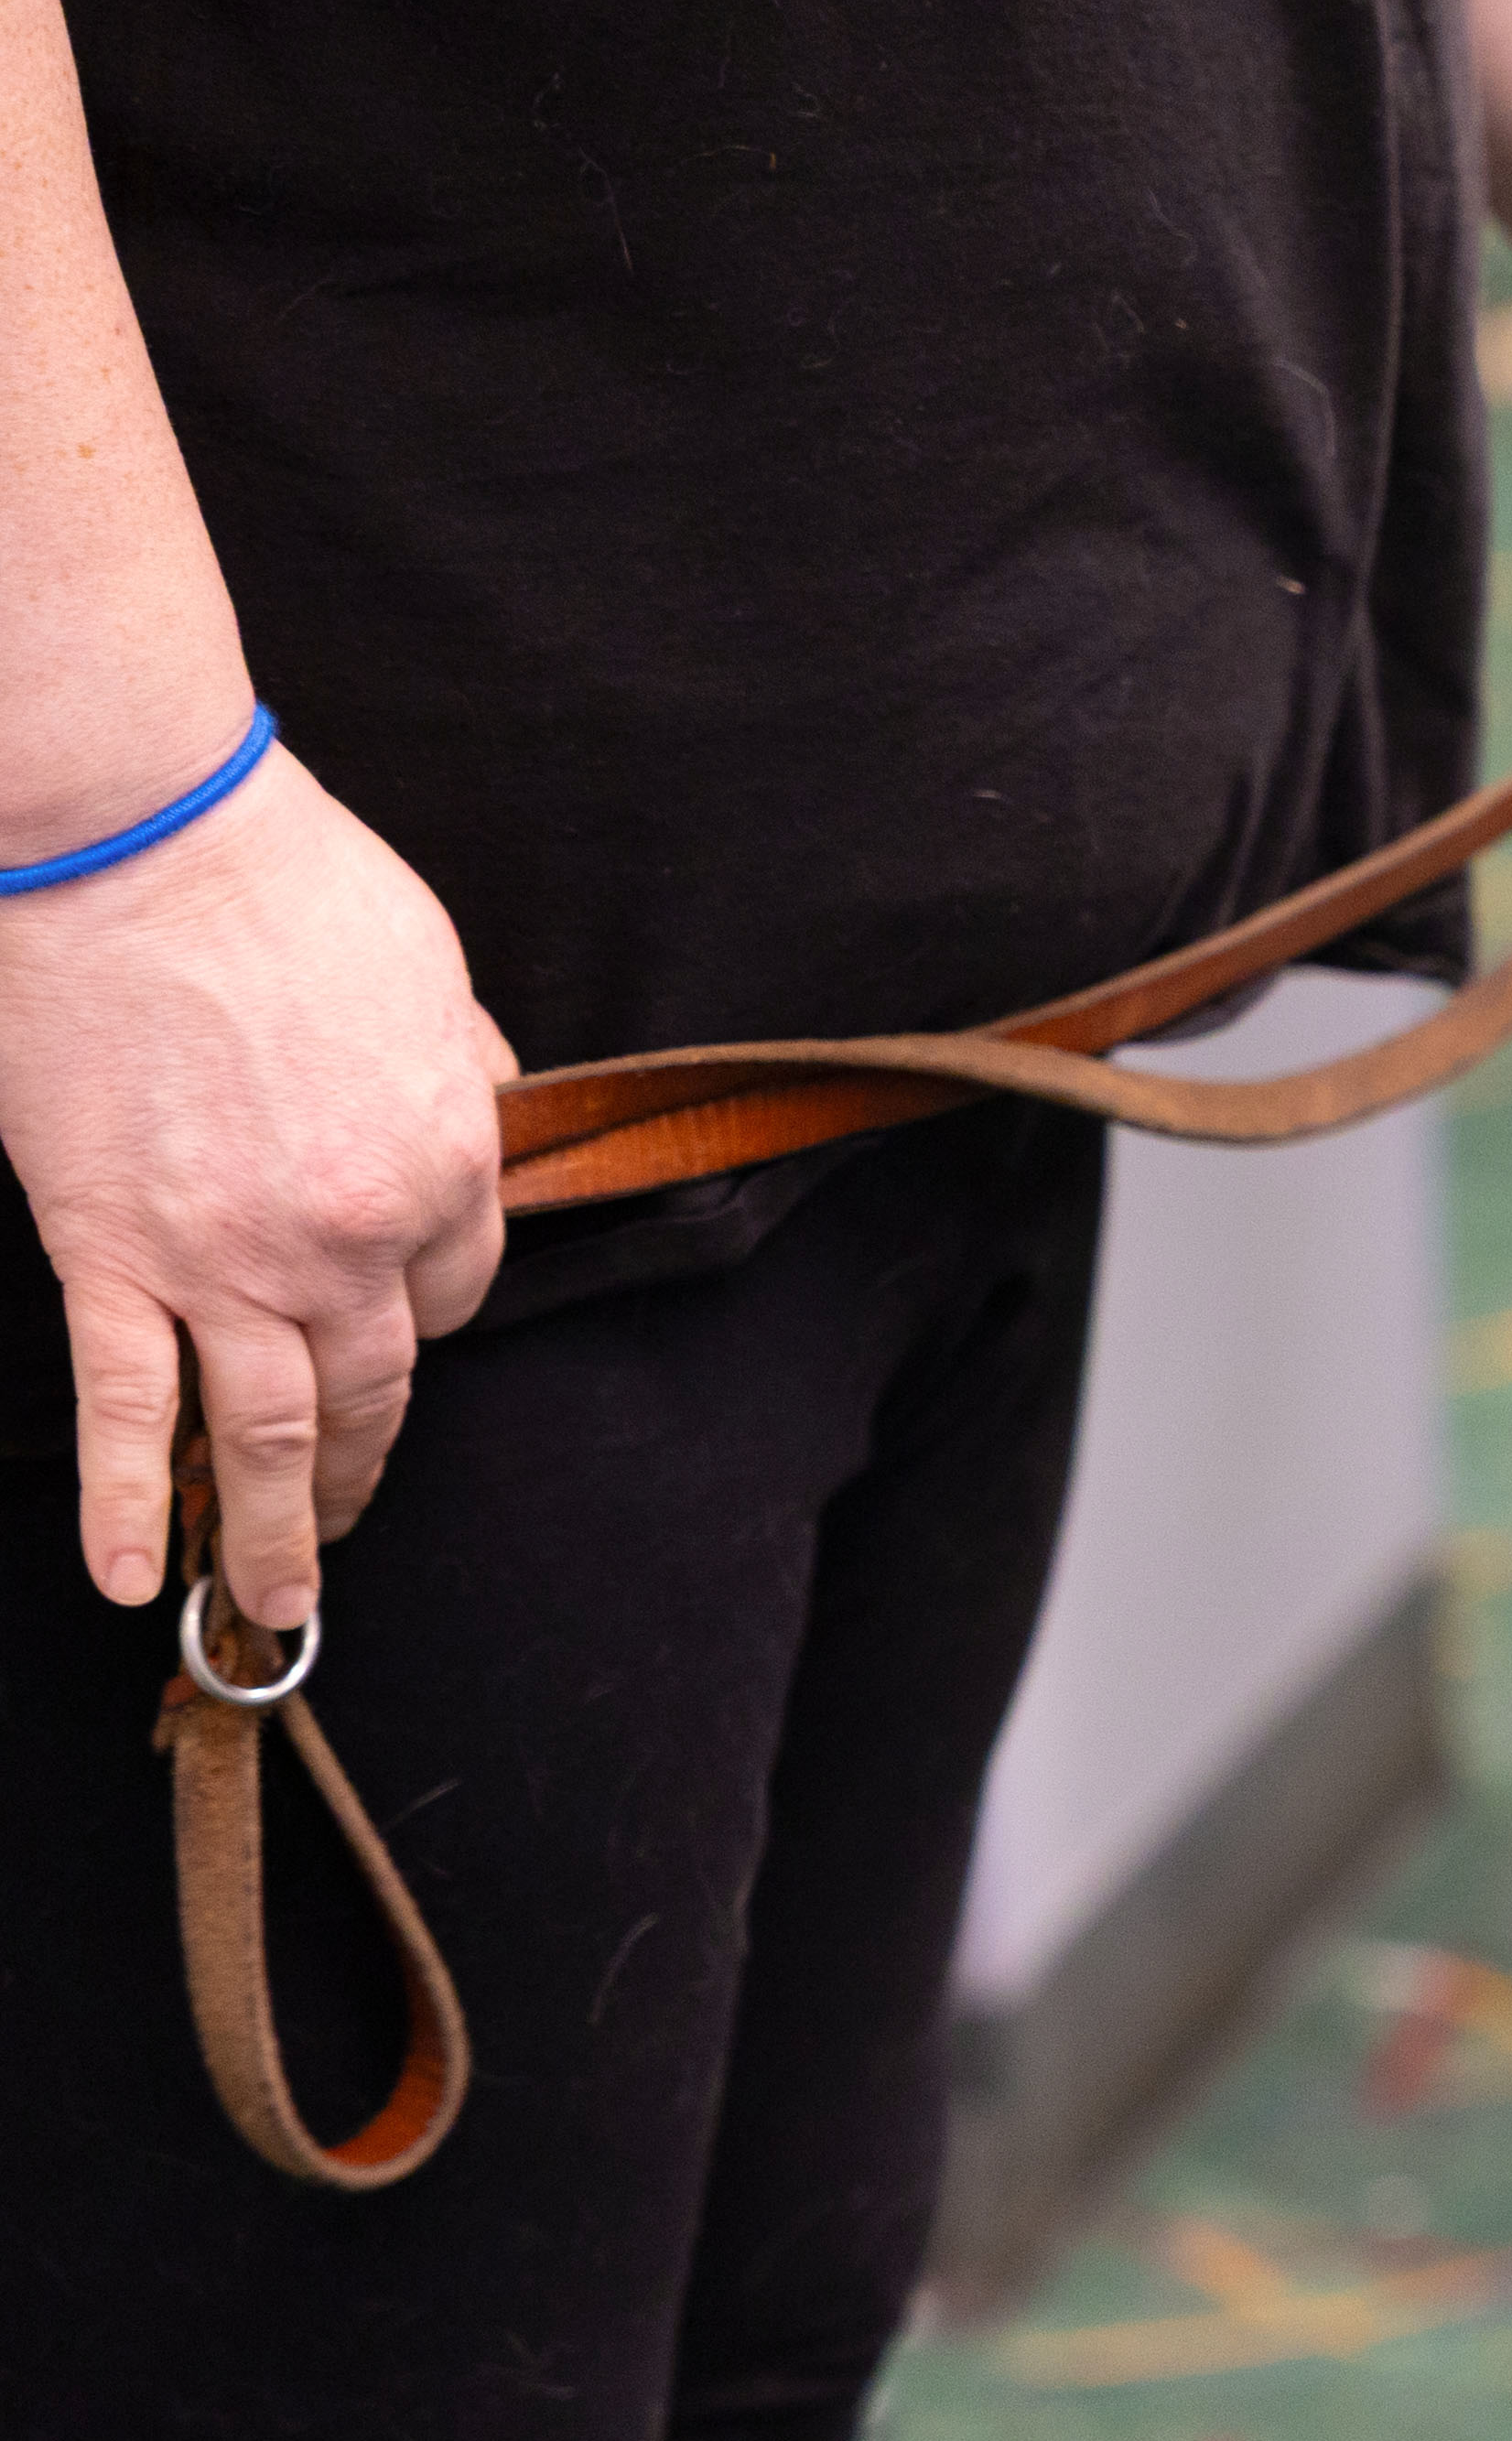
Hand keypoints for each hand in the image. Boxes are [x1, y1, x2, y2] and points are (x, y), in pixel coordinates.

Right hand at [0, 744, 508, 1624]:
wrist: (133, 840)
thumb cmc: (285, 885)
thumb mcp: (433, 976)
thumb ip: (459, 1070)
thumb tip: (474, 1111)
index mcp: (441, 1168)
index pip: (457, 1292)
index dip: (428, 1310)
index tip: (394, 1321)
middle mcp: (348, 1238)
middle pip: (376, 1384)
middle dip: (362, 1461)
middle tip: (342, 1521)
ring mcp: (224, 1256)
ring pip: (265, 1427)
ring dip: (273, 1527)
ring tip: (274, 1600)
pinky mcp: (108, 1249)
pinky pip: (125, 1400)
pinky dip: (128, 1496)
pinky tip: (134, 1578)